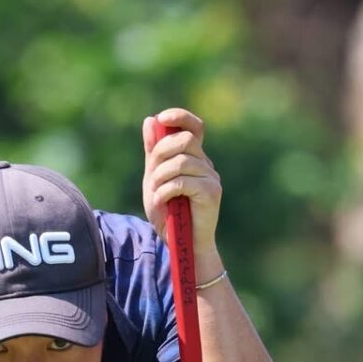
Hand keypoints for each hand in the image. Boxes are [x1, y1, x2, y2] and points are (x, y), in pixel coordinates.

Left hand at [141, 107, 222, 260]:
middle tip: (152, 174)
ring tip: (155, 193)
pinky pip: (183, 182)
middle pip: (186, 140)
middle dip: (162, 152)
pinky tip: (161, 201)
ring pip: (183, 161)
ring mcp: (211, 178)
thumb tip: (150, 120)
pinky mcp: (212, 193)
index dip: (180, 117)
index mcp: (194, 157)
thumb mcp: (154, 179)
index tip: (162, 118)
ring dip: (161, 176)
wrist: (181, 245)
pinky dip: (165, 191)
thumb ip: (153, 153)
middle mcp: (206, 164)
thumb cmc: (168, 214)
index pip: (194, 126)